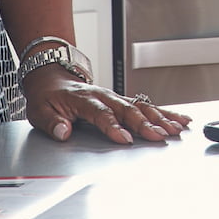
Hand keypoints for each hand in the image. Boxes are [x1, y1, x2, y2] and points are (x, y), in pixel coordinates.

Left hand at [22, 67, 190, 144]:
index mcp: (83, 99)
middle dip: (145, 124)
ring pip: (141, 107)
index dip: (114, 127)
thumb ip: (52, 122)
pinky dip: (163, 112)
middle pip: (127, 110)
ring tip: (177, 128)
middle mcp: (104, 96)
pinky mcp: (122, 101)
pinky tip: (178, 119)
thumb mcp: (40, 111)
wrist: (53, 79)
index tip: (125, 139)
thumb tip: (63, 131)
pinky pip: (145, 105)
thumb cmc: (48, 98)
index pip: (101, 114)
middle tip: (160, 136)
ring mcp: (115, 97)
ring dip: (160, 118)